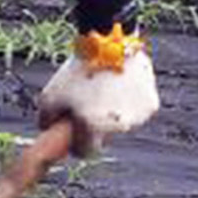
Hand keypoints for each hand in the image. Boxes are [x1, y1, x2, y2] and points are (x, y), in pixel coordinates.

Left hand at [37, 44, 158, 157]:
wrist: (106, 44)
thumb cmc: (76, 72)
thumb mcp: (49, 97)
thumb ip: (46, 120)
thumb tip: (47, 132)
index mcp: (93, 127)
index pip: (85, 152)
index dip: (76, 146)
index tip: (73, 138)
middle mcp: (118, 127)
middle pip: (104, 138)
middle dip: (95, 128)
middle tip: (88, 108)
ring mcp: (137, 116)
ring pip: (122, 124)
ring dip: (113, 115)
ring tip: (103, 92)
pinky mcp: (151, 104)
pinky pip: (136, 111)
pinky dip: (128, 104)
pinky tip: (118, 88)